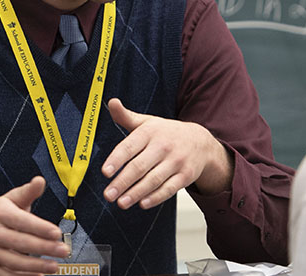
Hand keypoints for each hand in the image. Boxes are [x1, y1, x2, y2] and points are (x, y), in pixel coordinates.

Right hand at [0, 176, 68, 275]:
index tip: (57, 233)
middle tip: (63, 250)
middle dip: (44, 248)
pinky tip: (40, 275)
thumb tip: (40, 181)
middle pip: (20, 243)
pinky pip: (8, 275)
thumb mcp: (12, 198)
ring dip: (36, 266)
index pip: (21, 221)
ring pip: (14, 262)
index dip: (40, 228)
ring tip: (55, 266)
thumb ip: (28, 191)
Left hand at [101, 98, 231, 208]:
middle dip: (123, 182)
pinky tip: (142, 204)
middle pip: (140, 166)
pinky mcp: (186, 175)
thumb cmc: (166, 133)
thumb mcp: (147, 122)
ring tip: (121, 203)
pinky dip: (156, 197)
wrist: (200, 141)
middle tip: (108, 194)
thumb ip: (126, 116)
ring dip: (136, 193)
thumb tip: (111, 102)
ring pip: (154, 179)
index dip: (116, 159)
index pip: (129, 146)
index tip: (105, 172)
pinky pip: (169, 189)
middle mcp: (163, 146)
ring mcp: (176, 161)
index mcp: (150, 132)